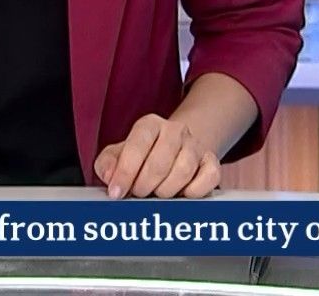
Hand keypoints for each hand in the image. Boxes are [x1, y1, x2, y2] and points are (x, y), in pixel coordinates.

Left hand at [94, 113, 221, 199]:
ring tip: (157, 193)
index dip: (125, 172)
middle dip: (144, 185)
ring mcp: (196, 145)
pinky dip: (193, 192)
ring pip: (183, 172)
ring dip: (165, 191)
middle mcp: (175, 130)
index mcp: (149, 125)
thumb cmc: (142, 157)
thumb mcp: (118, 155)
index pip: (137, 145)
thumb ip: (107, 164)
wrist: (174, 150)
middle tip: (138, 193)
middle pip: (160, 163)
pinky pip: (208, 178)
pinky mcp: (212, 161)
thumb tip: (109, 176)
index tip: (116, 192)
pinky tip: (181, 194)